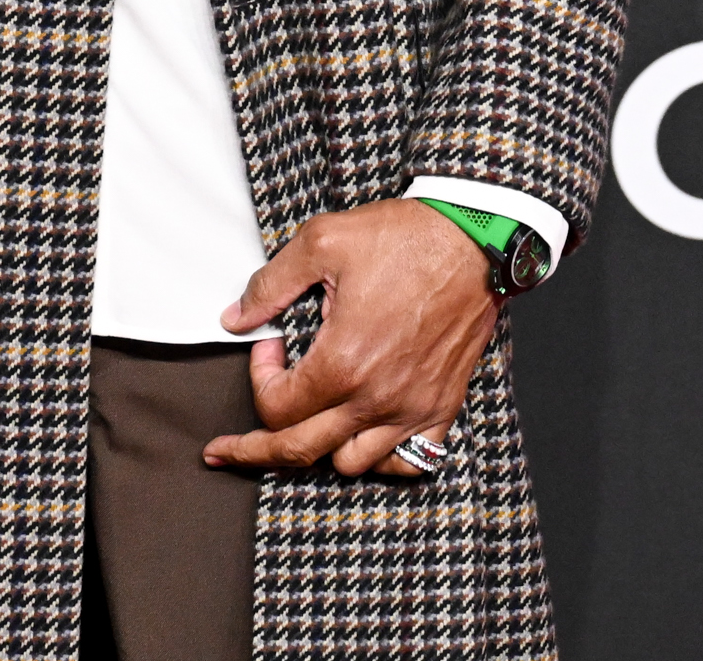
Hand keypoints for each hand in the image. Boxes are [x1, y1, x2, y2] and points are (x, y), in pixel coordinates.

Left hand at [203, 200, 495, 476]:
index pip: (276, 407)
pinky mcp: (442, 406)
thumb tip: (235, 318)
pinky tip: (363, 435)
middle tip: (229, 447)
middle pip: (301, 450)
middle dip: (257, 448)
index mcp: (343, 362)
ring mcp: (413, 408)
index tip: (269, 345)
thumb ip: (270, 286)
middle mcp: (378, 398)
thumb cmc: (404, 238)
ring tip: (307, 424)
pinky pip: (410, 462)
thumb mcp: (321, 243)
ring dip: (322, 447)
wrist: (473, 239)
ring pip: (352, 464)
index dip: (258, 377)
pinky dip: (382, 458)